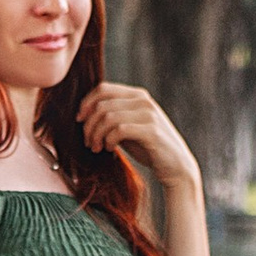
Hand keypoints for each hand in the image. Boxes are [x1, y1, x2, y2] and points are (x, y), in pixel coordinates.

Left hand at [80, 80, 200, 193]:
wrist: (176, 167)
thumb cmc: (149, 148)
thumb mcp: (128, 128)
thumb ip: (113, 117)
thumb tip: (85, 113)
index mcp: (137, 95)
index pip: (103, 89)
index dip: (86, 103)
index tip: (79, 120)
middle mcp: (143, 101)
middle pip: (102, 104)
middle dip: (89, 124)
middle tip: (88, 141)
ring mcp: (149, 114)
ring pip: (108, 116)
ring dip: (96, 134)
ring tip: (96, 147)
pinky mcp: (151, 130)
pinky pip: (119, 129)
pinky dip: (108, 140)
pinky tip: (109, 149)